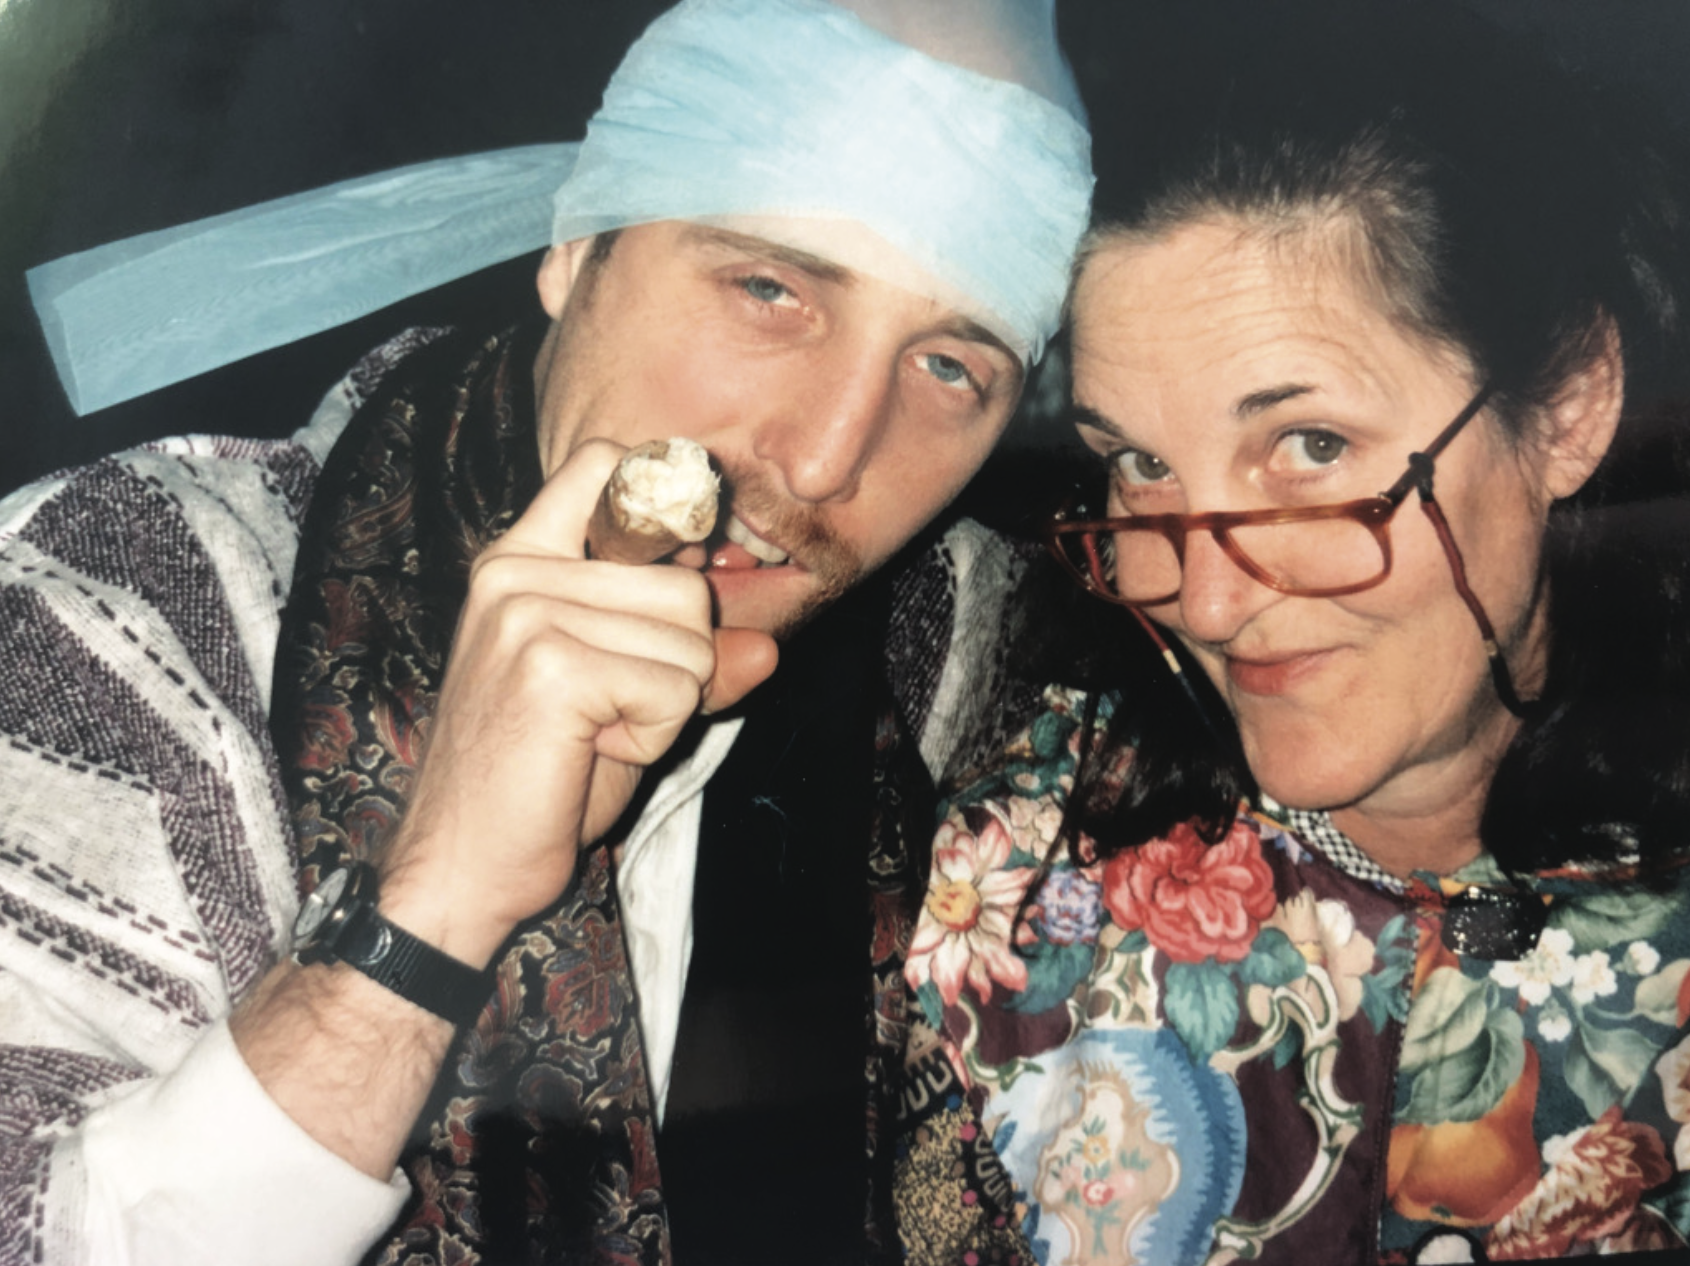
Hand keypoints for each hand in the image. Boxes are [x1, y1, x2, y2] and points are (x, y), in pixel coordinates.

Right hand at [377, 440, 776, 964]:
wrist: (462, 866)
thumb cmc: (537, 782)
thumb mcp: (625, 702)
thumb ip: (690, 661)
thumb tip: (767, 649)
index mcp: (519, 560)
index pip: (609, 466)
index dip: (663, 521)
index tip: (657, 581)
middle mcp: (516, 571)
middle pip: (683, 584)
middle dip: (677, 663)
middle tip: (604, 713)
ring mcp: (529, 612)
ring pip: (690, 638)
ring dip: (666, 706)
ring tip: (593, 733)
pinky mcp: (552, 665)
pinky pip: (676, 687)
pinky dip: (654, 736)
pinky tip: (589, 752)